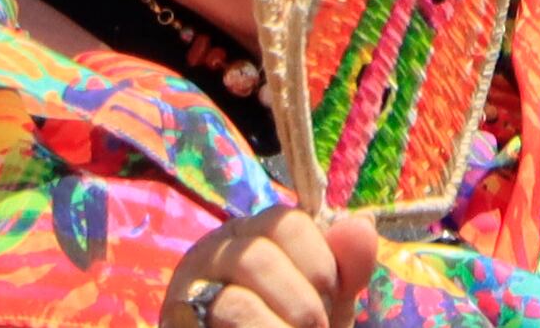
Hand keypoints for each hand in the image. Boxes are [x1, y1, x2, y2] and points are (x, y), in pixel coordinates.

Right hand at [163, 208, 378, 327]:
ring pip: (235, 301)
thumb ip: (347, 266)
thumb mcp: (326, 302)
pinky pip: (225, 318)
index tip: (331, 298)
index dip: (321, 263)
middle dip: (302, 303)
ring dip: (282, 326)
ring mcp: (186, 290)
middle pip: (258, 256)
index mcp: (251, 233)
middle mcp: (212, 252)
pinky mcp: (178, 319)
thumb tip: (362, 223)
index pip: (288, 222)